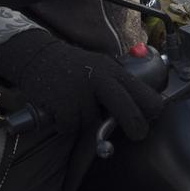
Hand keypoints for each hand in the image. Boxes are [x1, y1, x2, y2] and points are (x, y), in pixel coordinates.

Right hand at [0, 31, 165, 140]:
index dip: (151, 108)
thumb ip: (118, 84)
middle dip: (136, 127)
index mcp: (113, 71)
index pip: (143, 93)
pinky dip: (66, 124)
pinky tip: (61, 109)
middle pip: (128, 111)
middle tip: (138, 134)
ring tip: (75, 105)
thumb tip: (141, 109)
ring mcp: (81, 92)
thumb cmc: (74, 67)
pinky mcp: (63, 104)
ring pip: (93, 123)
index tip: (151, 117)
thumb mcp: (101, 66)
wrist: (38, 56)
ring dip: (84, 122)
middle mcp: (100, 80)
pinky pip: (71, 127)